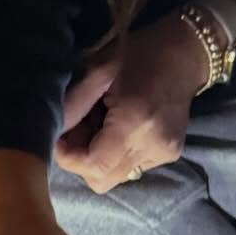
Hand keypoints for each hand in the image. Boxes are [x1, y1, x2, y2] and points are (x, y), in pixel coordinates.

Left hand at [54, 13, 209, 194]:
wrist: (185, 54)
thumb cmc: (137, 55)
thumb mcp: (98, 71)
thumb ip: (73, 106)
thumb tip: (50, 132)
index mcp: (135, 122)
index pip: (93, 166)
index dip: (68, 157)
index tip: (58, 136)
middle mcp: (152, 146)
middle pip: (101, 179)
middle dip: (80, 160)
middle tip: (77, 128)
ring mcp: (163, 154)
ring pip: (114, 177)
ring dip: (97, 157)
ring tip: (99, 124)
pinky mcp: (169, 155)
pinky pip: (129, 166)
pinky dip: (115, 153)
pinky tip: (117, 126)